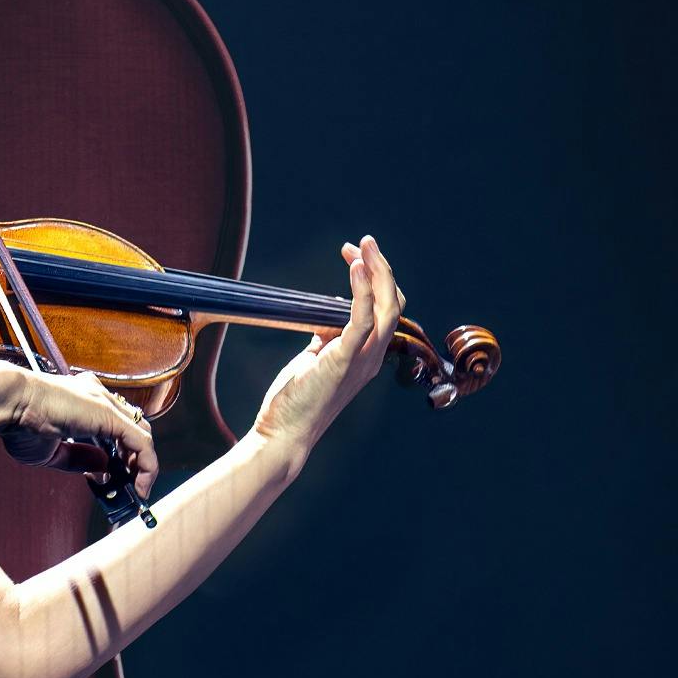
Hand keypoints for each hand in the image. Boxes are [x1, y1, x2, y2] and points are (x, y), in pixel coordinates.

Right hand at [0, 363, 159, 498]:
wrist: (8, 403)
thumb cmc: (18, 423)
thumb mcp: (53, 451)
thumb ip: (79, 459)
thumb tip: (103, 469)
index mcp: (85, 401)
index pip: (116, 426)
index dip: (120, 454)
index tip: (112, 478)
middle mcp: (100, 397)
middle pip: (134, 430)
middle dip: (135, 461)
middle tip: (129, 487)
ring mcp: (106, 403)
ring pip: (142, 436)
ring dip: (142, 467)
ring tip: (135, 491)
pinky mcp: (110, 415)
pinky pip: (141, 443)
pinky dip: (146, 466)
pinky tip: (138, 486)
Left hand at [253, 235, 404, 453]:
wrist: (283, 434)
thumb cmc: (296, 401)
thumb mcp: (315, 360)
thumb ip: (327, 338)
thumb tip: (326, 317)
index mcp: (368, 357)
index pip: (387, 310)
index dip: (376, 279)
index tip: (353, 256)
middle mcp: (372, 357)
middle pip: (394, 303)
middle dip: (381, 267)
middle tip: (364, 242)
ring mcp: (362, 360)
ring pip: (387, 308)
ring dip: (377, 271)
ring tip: (364, 246)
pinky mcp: (343, 360)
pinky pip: (362, 319)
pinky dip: (362, 290)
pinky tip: (355, 268)